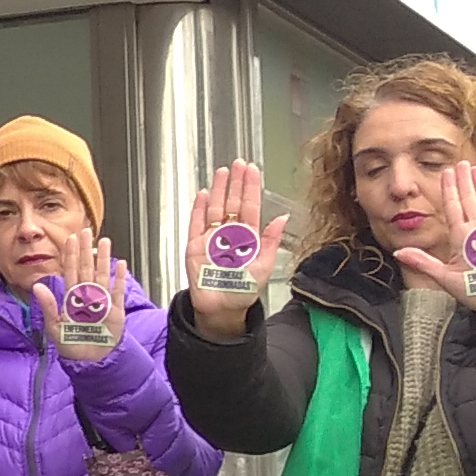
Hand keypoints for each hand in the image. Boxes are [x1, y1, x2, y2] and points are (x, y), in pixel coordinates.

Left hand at [26, 231, 127, 363]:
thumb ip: (48, 306)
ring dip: (103, 258)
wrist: (91, 362)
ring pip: (102, 274)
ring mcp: (102, 301)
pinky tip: (119, 264)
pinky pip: (117, 290)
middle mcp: (87, 296)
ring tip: (104, 241)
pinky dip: (119, 278)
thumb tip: (38, 286)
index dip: (70, 255)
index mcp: (71, 299)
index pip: (70, 272)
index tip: (69, 239)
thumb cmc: (72, 347)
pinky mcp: (115, 310)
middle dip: (86, 250)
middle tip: (85, 231)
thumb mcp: (55, 327)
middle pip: (86, 268)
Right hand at [182, 161, 292, 340]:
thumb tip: (281, 218)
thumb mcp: (264, 267)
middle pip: (232, 202)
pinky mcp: (194, 247)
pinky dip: (198, 208)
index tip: (253, 171)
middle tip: (239, 164)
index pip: (250, 207)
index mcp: (247, 239)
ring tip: (223, 172)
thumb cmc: (242, 292)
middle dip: (235, 182)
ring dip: (218, 190)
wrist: (221, 310)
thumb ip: (271, 241)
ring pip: (214, 208)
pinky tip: (203, 194)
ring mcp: (211, 239)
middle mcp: (229, 235)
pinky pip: (195, 223)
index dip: (251, 188)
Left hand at [393, 167, 475, 325]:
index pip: (453, 208)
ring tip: (475, 168)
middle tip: (460, 162)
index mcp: (461, 238)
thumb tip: (397, 252)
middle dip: (464, 182)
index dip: (449, 190)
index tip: (445, 173)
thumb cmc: (475, 291)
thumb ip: (423, 263)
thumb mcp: (446, 278)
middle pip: (469, 200)